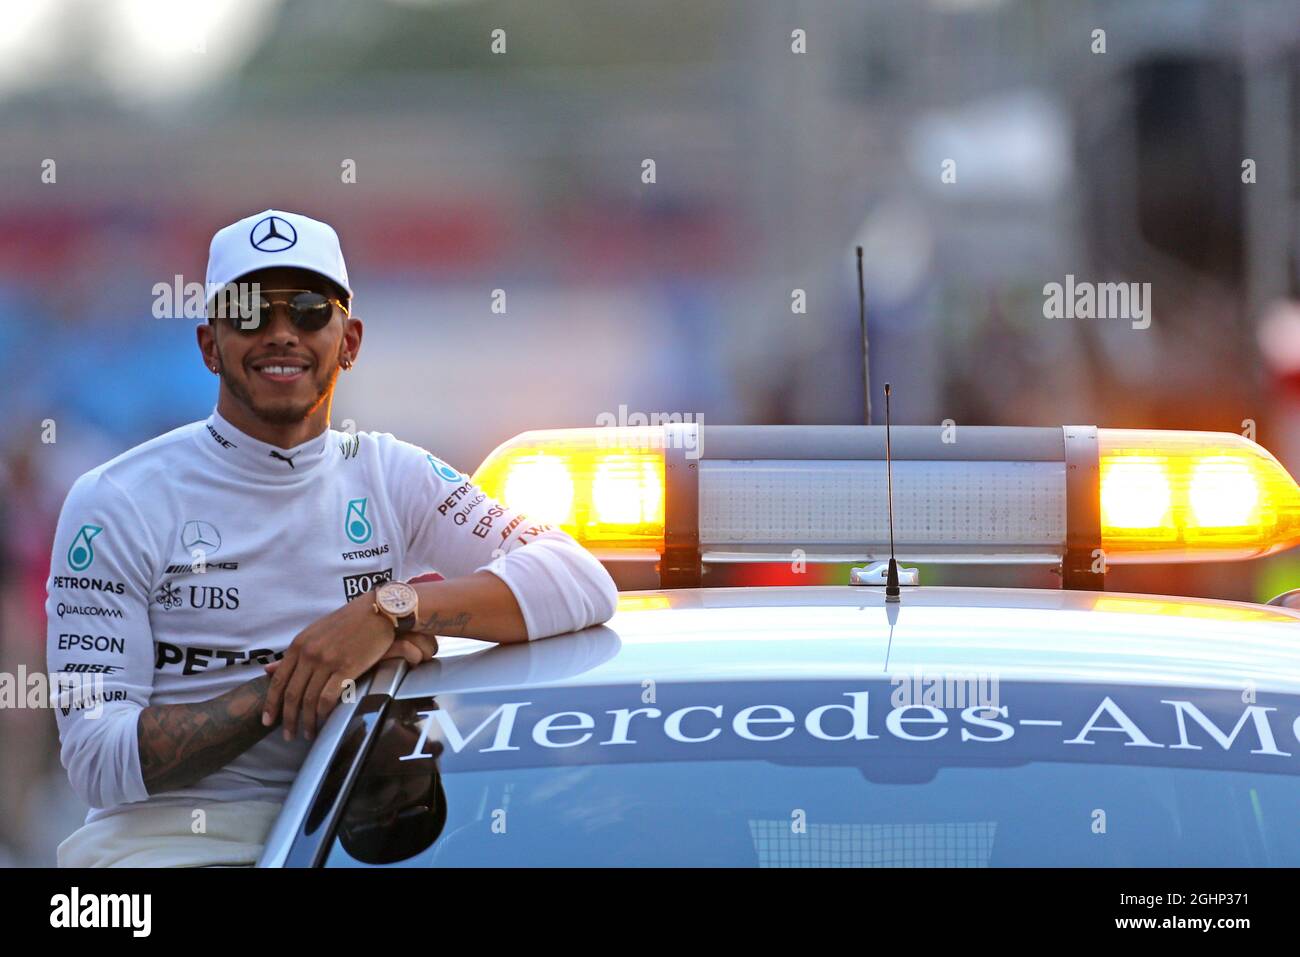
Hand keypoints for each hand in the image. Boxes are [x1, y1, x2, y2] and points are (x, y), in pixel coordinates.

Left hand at [261, 598, 434, 741]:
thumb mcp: (315, 632)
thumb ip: (293, 654)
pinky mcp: (346, 668)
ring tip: (308, 733)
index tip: (267, 721)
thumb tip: (267, 669)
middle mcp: (309, 653)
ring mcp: (327, 661)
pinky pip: (328, 697)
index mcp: (299, 644)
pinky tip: (324, 720)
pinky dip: (323, 712)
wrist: (378, 611)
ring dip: (306, 721)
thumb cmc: (349, 621)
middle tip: (288, 735)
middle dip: (287, 719)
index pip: (278, 680)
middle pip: (292, 694)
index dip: (271, 704)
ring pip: (308, 699)